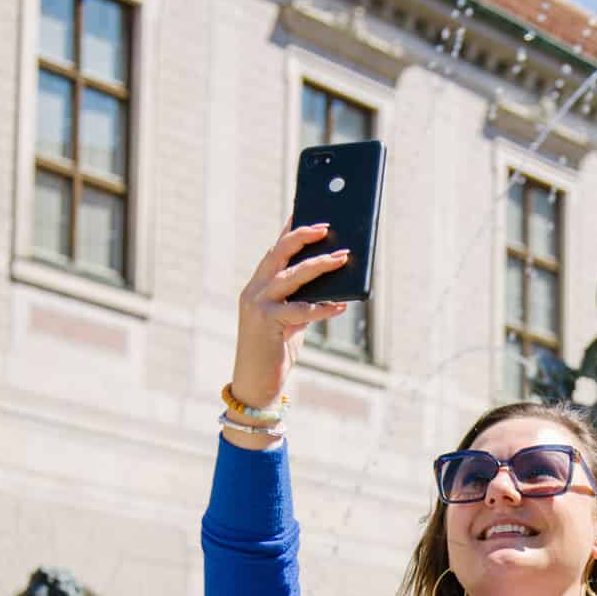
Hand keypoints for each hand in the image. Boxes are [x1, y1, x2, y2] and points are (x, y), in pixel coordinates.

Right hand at [239, 221, 350, 343]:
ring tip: (342, 258)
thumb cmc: (276, 350)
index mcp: (257, 286)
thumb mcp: (291, 320)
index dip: (290, 230)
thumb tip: (332, 281)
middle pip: (279, 253)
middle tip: (327, 227)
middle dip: (302, 237)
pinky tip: (341, 305)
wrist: (255, 384)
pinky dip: (323, 308)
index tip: (306, 211)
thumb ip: (303, 299)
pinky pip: (300, 310)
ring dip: (319, 265)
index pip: (274, 250)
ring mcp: (257, 306)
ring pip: (291, 276)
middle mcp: (254, 291)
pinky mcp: (266, 323)